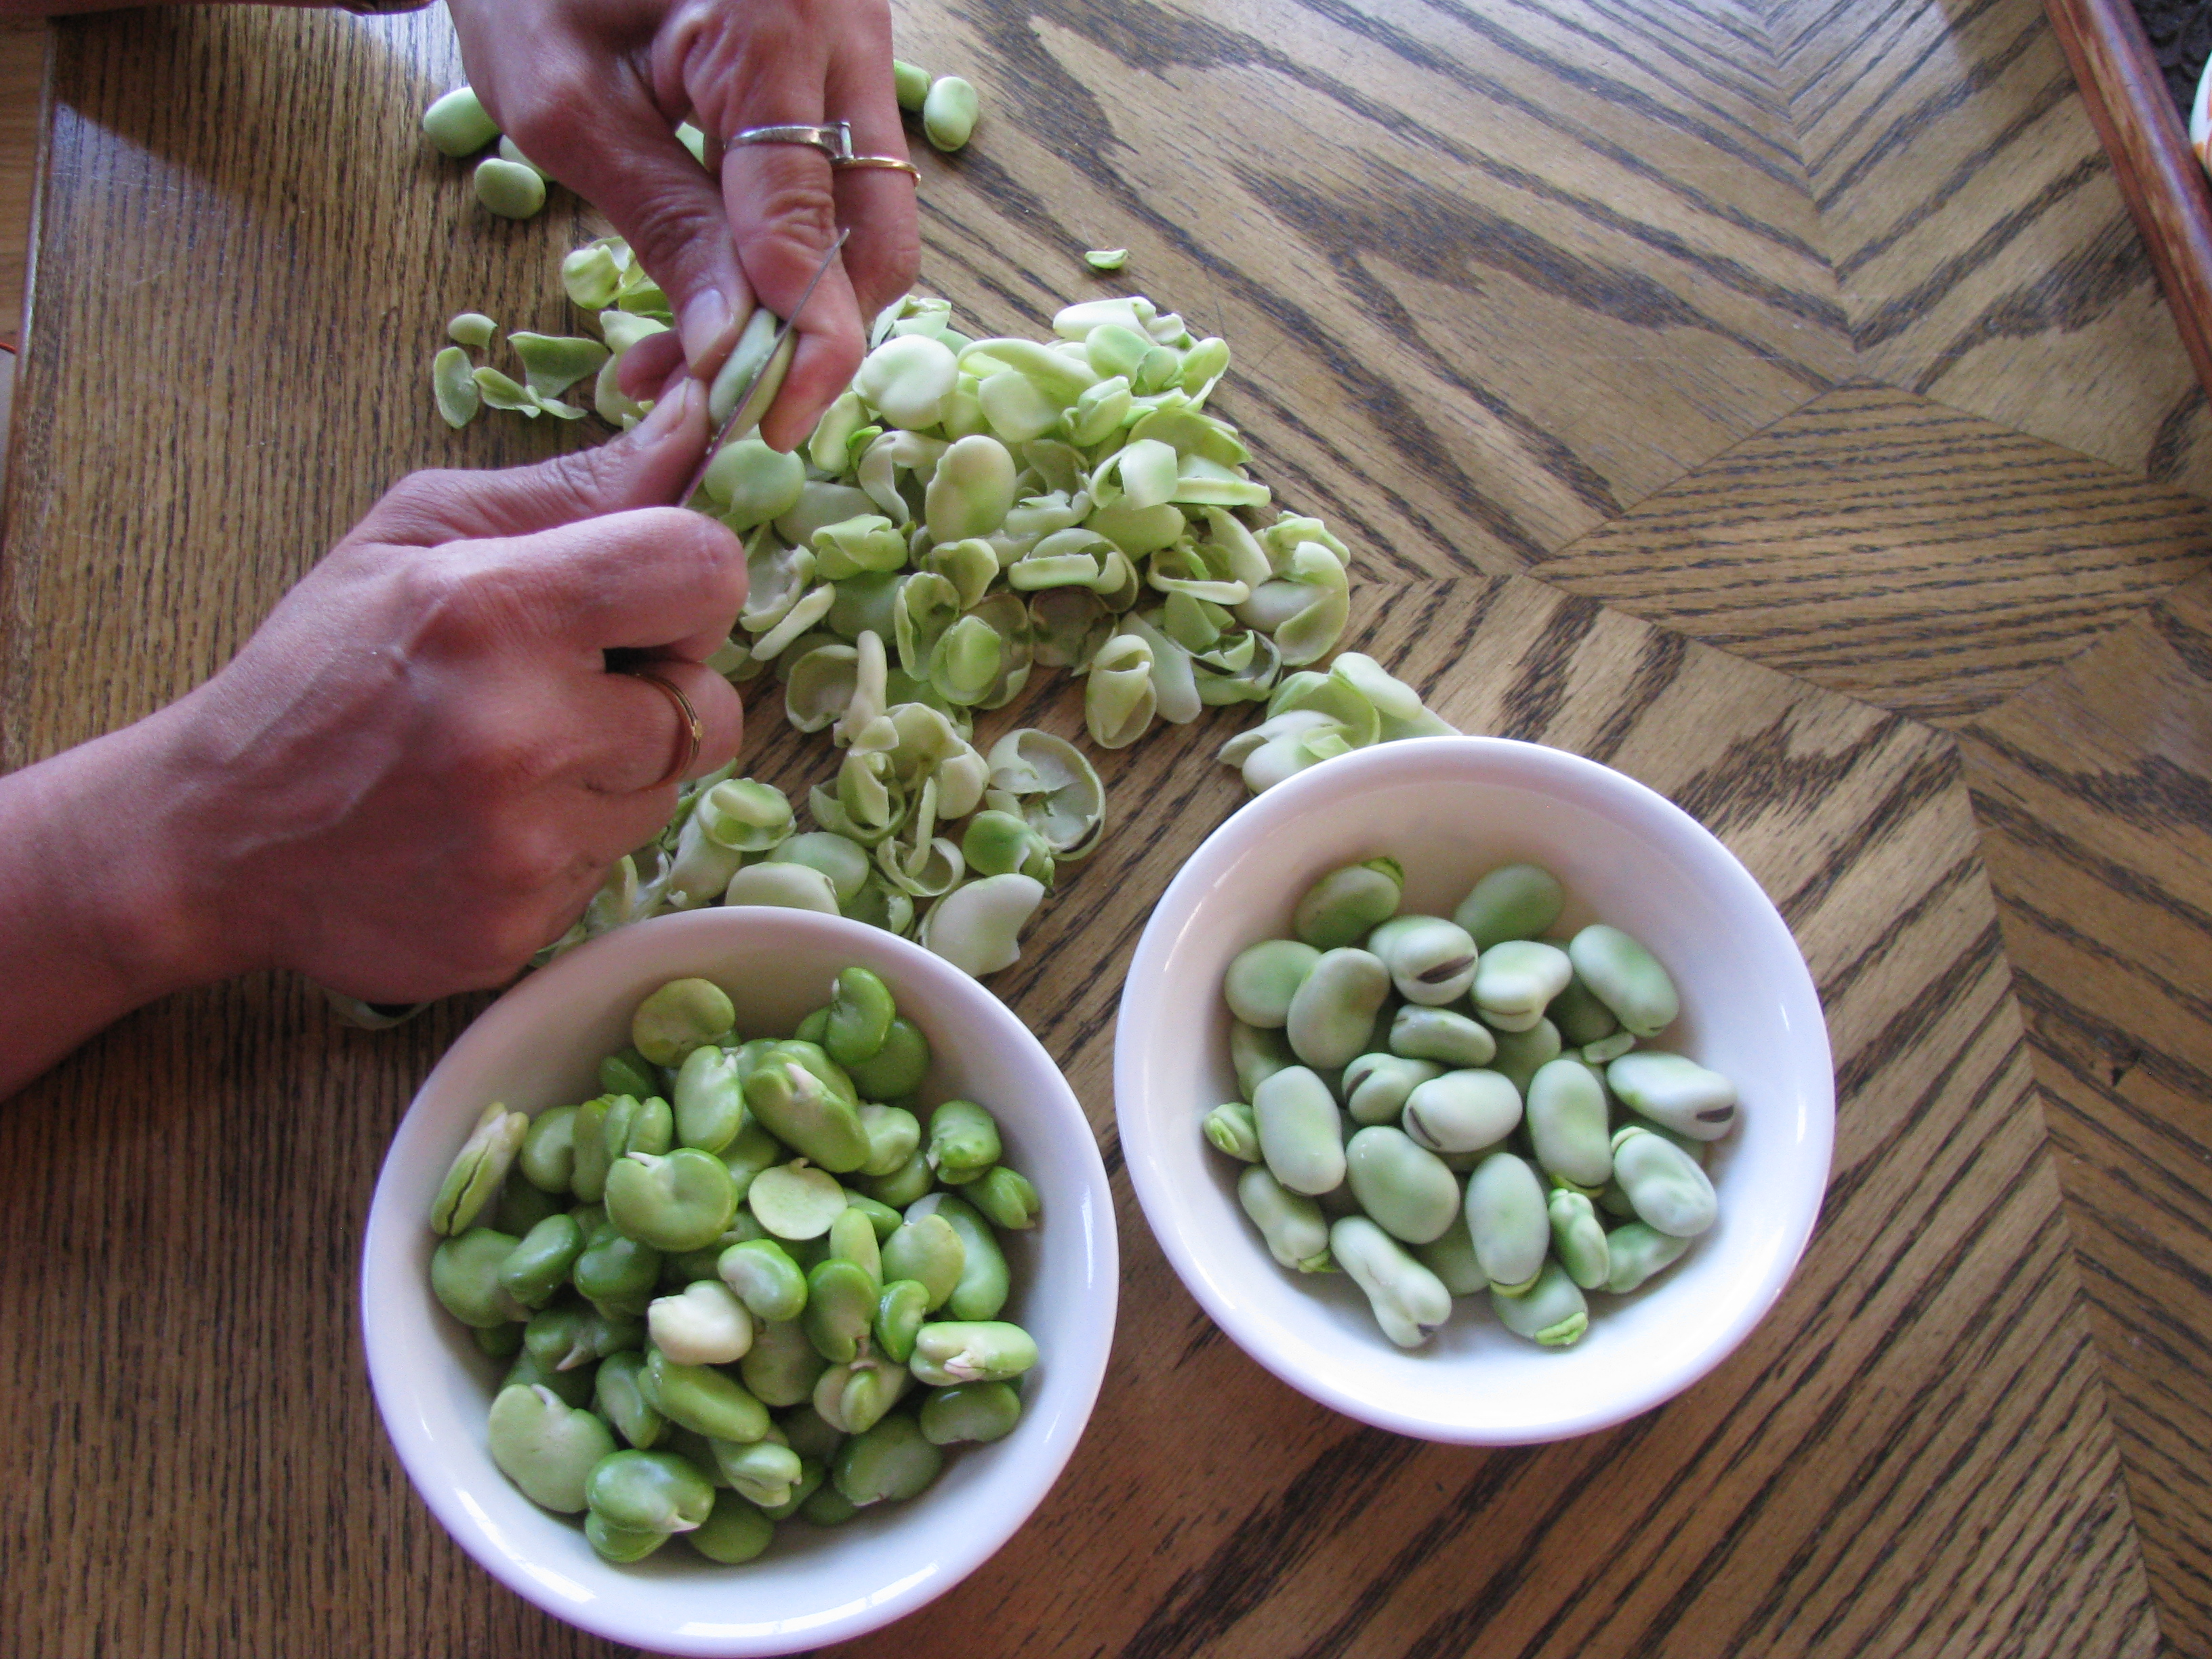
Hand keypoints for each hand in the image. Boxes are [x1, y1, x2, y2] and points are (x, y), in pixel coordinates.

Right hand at [163, 377, 746, 999]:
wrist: (215, 838)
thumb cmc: (321, 668)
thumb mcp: (415, 535)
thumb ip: (568, 491)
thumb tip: (694, 430)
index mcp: (495, 609)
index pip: (703, 571)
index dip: (691, 584)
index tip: (644, 604)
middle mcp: (522, 733)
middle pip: (710, 706)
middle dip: (659, 692)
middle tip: (569, 687)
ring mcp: (525, 846)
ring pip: (670, 793)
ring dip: (617, 771)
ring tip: (516, 756)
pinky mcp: (523, 928)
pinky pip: (616, 867)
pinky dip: (572, 840)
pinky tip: (492, 822)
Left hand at [446, 0, 920, 449]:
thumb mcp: (568, 105)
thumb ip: (664, 227)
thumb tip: (730, 350)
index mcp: (775, 24)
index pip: (810, 222)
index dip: (798, 343)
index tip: (767, 426)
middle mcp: (846, 33)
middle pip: (877, 236)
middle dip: (809, 337)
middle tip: (723, 405)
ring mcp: (857, 48)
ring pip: (870, 222)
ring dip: (796, 309)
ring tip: (689, 359)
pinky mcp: (841, 69)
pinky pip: (842, 186)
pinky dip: (787, 256)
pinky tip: (714, 297)